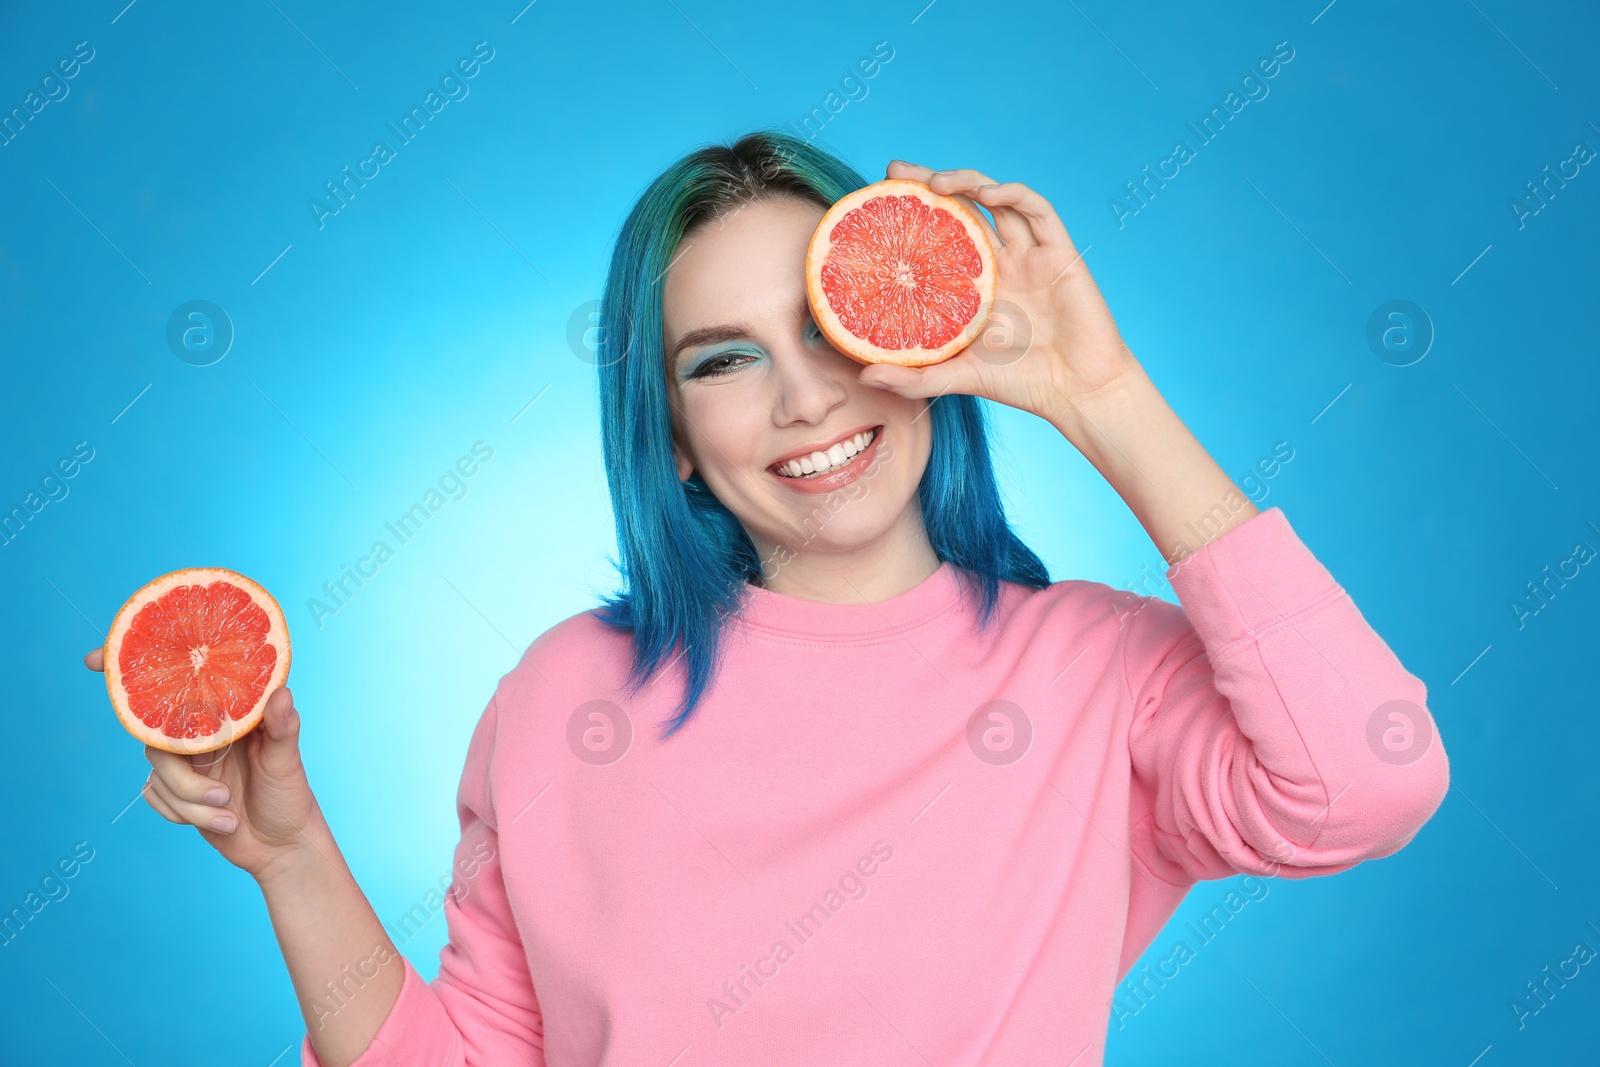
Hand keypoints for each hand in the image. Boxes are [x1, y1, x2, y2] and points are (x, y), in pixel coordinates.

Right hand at [85, 646, 324, 881]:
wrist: (281, 846)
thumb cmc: (290, 795)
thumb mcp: (288, 759)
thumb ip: (284, 726)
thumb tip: (282, 693)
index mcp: (226, 712)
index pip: (179, 680)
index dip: (137, 666)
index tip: (93, 659)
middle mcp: (201, 732)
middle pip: (159, 737)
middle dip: (180, 776)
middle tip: (221, 791)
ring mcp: (186, 762)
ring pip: (158, 774)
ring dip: (193, 802)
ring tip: (230, 813)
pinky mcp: (175, 791)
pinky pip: (155, 797)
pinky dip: (186, 815)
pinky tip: (220, 821)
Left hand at [857, 161, 1137, 422]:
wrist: (1079, 392)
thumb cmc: (1022, 385)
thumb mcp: (957, 378)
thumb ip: (914, 378)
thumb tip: (864, 378)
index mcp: (974, 285)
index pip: (938, 235)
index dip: (913, 213)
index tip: (877, 198)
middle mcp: (1000, 263)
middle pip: (962, 207)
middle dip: (931, 182)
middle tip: (896, 169)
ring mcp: (1030, 255)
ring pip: (997, 201)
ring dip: (968, 182)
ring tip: (937, 182)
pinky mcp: (1060, 254)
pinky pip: (1038, 212)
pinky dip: (1013, 195)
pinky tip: (989, 195)